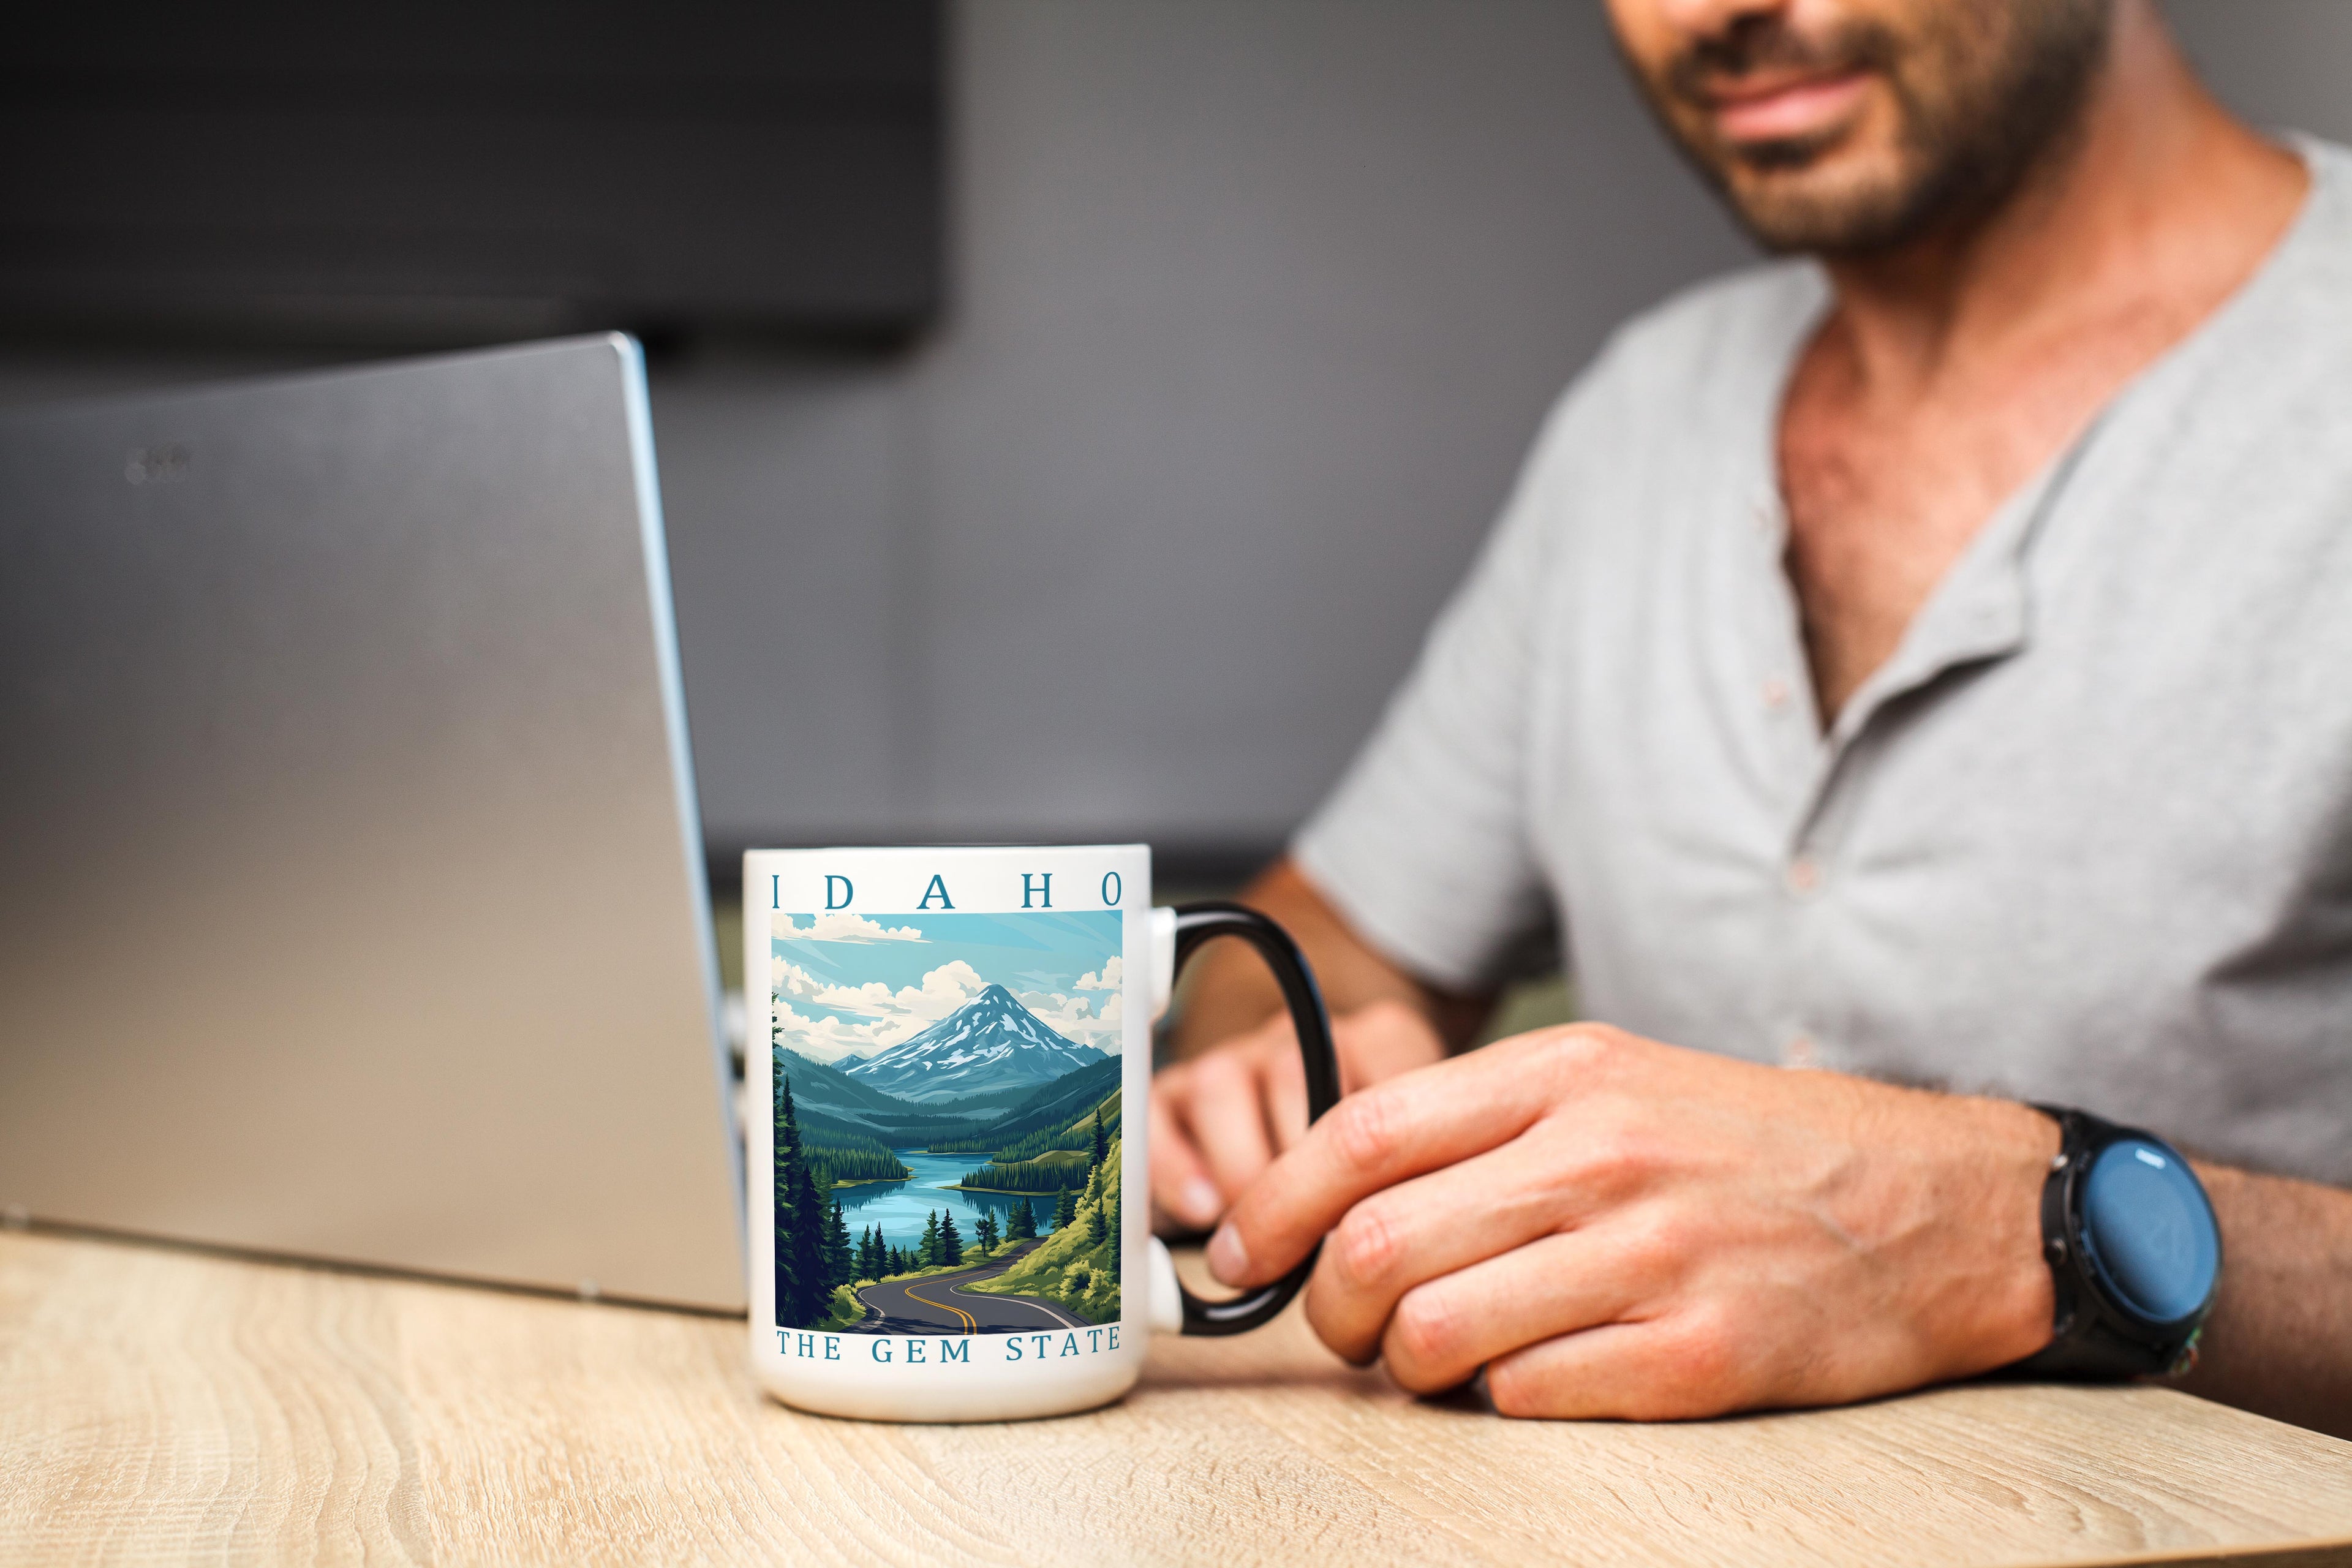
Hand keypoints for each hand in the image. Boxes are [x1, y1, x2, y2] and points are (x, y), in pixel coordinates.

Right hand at [1150, 999, 1444, 1231]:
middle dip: (1300, 1165)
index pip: (1385, 1066)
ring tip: (1260, 1230)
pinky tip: (1204, 1211)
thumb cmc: (1373, 1171)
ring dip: (1240, 1167)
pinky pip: (1156, 1115)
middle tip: (1314, 1230)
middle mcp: (1298, 1040)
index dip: (1379, 1145)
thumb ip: (1415, 1176)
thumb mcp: (1415, 1161)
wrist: (1312, 1156)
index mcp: (1373, 1042)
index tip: (1379, 1209)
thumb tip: (1396, 1231)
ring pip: (1219, 1085)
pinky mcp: (1175, 1096)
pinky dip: (1174, 1166)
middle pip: (1290, 1073)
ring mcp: (1233, 1062)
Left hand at [1204, 1025, 2059, 1418]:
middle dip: (1324, 1310)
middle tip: (1342, 1329)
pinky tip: (1535, 1374)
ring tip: (1435, 1359)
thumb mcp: (1618, 1084)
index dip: (1271, 1207)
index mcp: (1568, 1075)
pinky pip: (1526, 1399)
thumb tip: (1339, 1201)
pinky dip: (1503, 1400)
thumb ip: (1483, 1130)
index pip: (1361, 1135)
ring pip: (1432, 1335)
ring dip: (1403, 1368)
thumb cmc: (1750, 1147)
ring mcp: (1652, 1258)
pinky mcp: (1700, 1356)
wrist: (1938, 1204)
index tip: (1237, 1257)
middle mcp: (1601, 1156)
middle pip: (1375, 1246)